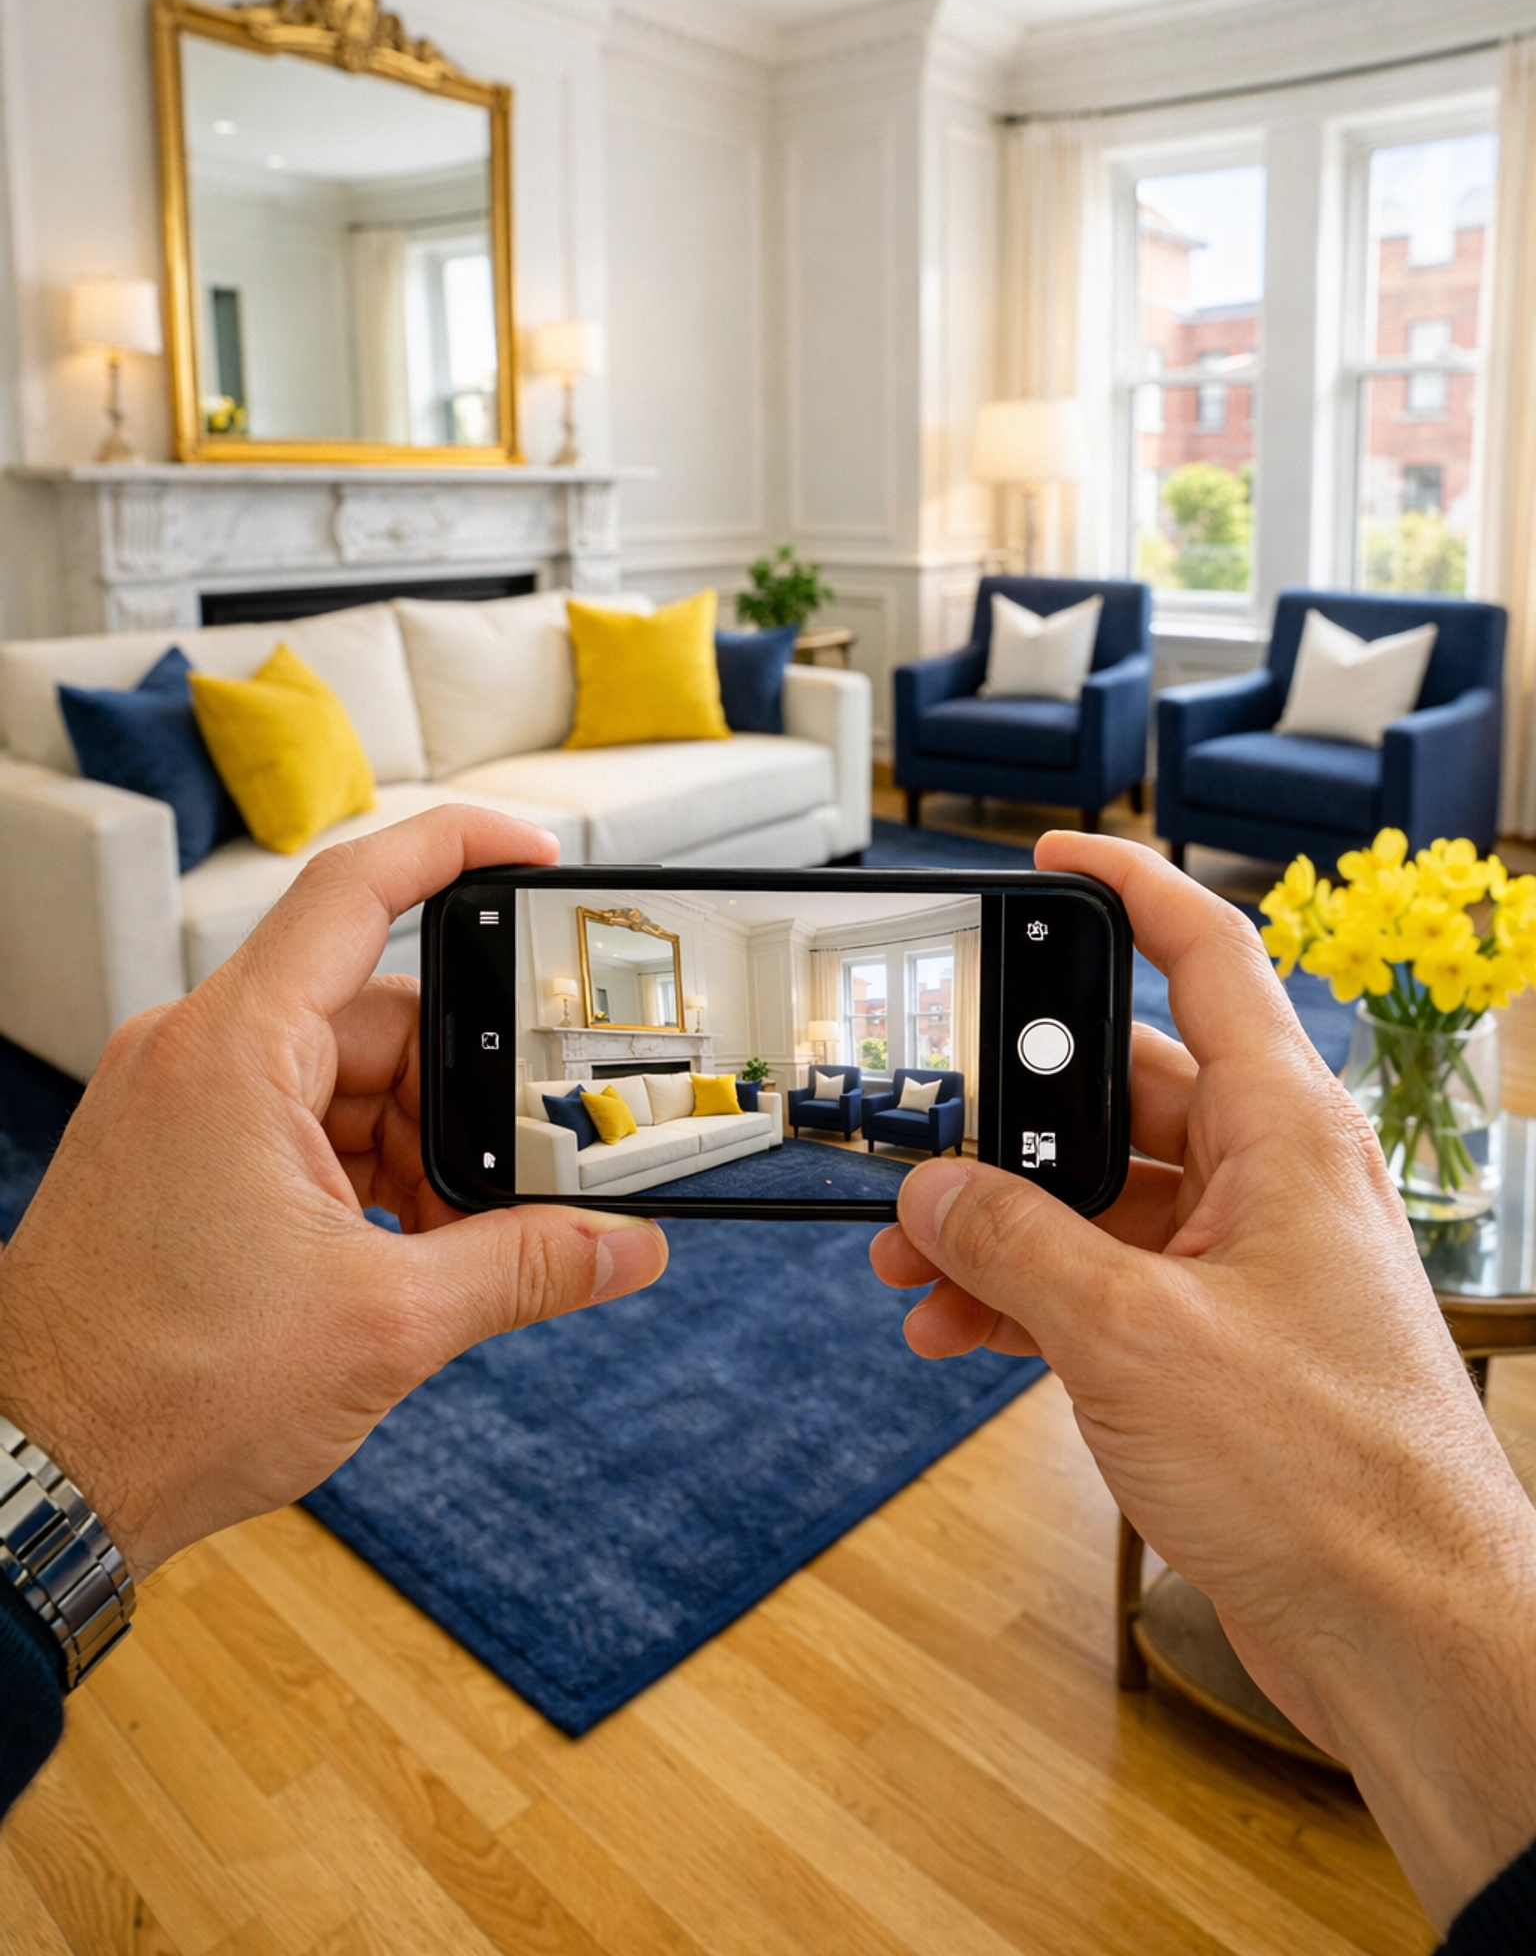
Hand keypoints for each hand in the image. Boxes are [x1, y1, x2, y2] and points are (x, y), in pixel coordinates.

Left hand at [0, 807, 666, 1581]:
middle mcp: (196, 1056)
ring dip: (416, 1151)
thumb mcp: (385, 1325)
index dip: (457, 847)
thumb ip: (525, 1267)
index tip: (533, 853)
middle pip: (376, 1015)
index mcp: (233, 1052)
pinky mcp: (177, 1157)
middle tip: (526, 1168)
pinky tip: (405, 1253)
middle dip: (460, 1096)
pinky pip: (300, 1127)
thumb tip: (625, 1246)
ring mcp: (181, 1105)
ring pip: (344, 1081)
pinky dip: (365, 1176)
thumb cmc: (159, 1394)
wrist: (35, 1472)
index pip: (355, 891)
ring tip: (456, 1246)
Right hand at [870, 830, 1535, 1931]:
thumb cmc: (1326, 1472)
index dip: (1127, 889)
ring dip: (998, 1225)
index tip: (1048, 861)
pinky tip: (950, 1328)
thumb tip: (935, 1191)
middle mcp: (1267, 1181)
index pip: (1206, 956)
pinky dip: (1024, 1296)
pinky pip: (1100, 1281)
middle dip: (1006, 1119)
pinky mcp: (1215, 1343)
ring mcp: (1241, 1264)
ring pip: (1097, 1197)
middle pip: (1118, 1093)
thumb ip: (1016, 1246)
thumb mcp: (1131, 1335)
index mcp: (1282, 1131)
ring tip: (908, 1260)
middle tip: (915, 1133)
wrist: (1401, 1629)